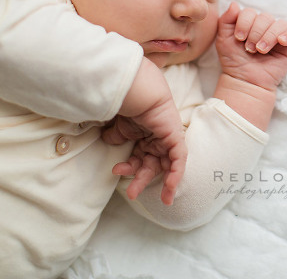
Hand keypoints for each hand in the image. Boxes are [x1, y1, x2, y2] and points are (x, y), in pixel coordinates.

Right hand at [102, 88, 186, 204]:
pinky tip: (168, 186)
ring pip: (164, 167)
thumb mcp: (121, 128)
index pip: (141, 159)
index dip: (131, 170)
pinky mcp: (176, 139)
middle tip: (131, 194)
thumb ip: (116, 137)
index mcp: (147, 139)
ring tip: (135, 193)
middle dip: (140, 181)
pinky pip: (179, 160)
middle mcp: (159, 141)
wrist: (138, 93)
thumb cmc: (130, 107)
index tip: (118, 174)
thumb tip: (107, 141)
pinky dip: (175, 174)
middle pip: (152, 166)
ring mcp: (168, 140)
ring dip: (153, 182)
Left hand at [216, 2, 286, 90]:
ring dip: (269, 36)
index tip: (239, 38)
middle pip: (266, 17)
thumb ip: (225, 20)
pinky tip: (281, 41)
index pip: (251, 12)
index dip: (244, 22)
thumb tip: (235, 4)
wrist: (244, 81)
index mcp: (252, 23)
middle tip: (249, 48)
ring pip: (281, 24)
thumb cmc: (234, 60)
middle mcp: (267, 27)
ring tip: (261, 50)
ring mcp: (281, 36)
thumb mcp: (223, 39)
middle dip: (256, 32)